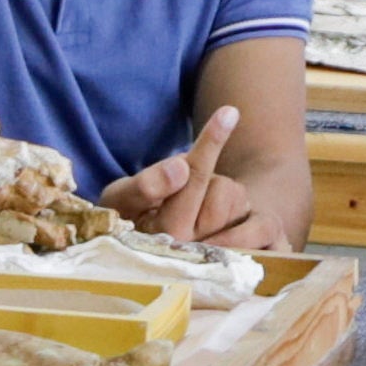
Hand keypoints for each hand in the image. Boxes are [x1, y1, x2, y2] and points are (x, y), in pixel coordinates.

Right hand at [103, 105, 264, 246]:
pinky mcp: (238, 251)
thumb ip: (145, 185)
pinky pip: (245, 209)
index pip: (193, 178)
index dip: (209, 143)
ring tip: (189, 200)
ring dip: (215, 188)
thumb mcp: (120, 197)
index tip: (228, 113)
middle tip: (204, 142)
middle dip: (203, 167)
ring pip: (234, 196)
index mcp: (166, 234)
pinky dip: (229, 203)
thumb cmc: (124, 215)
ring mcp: (220, 252)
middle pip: (220, 186)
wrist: (137, 247)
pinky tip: (207, 215)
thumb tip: (182, 167)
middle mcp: (197, 248)